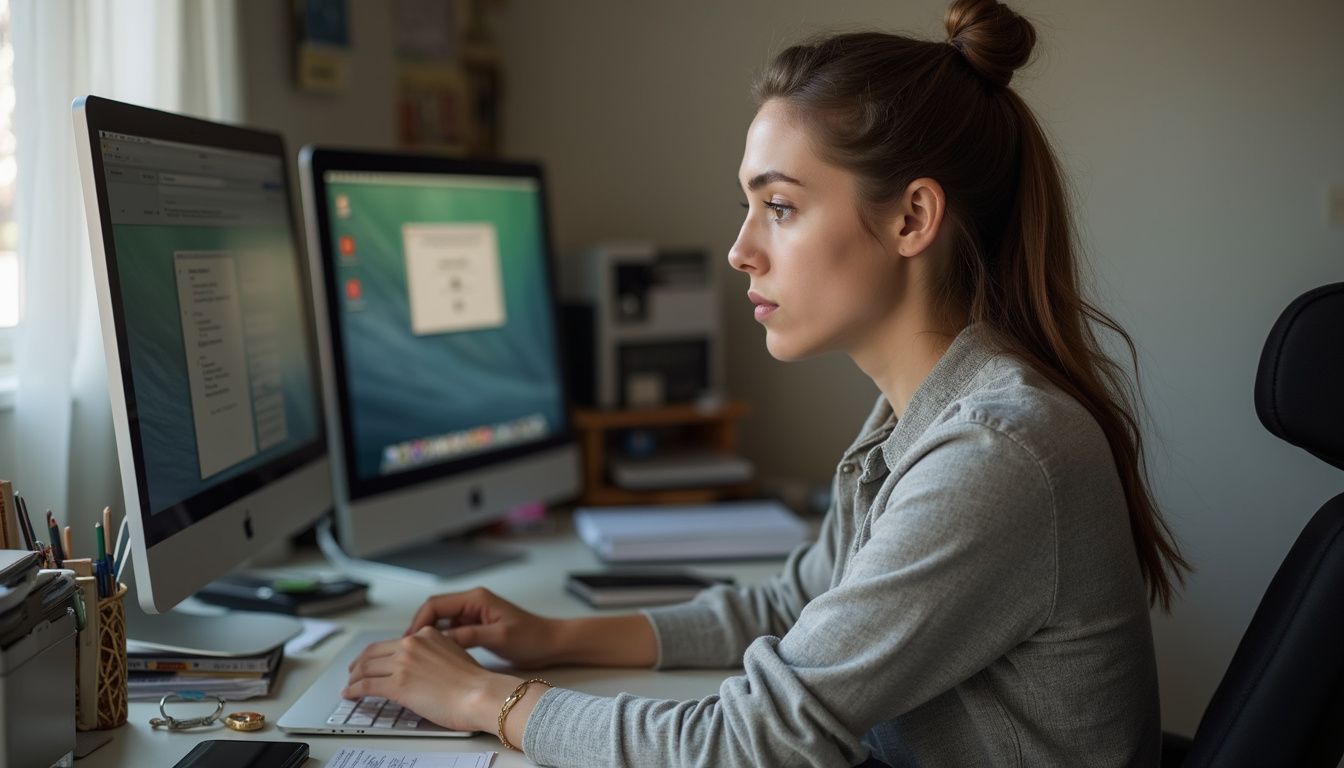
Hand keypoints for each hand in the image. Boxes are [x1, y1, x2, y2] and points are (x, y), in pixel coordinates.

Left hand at [343, 626, 519, 732]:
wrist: (480, 694)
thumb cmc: (474, 682)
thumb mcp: (454, 653)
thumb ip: (434, 653)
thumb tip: (421, 666)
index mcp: (426, 634)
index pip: (392, 642)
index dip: (377, 652)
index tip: (372, 660)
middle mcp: (412, 644)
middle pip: (373, 652)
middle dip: (359, 663)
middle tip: (354, 672)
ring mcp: (402, 664)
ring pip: (366, 668)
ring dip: (354, 678)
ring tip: (350, 685)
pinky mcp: (396, 685)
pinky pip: (366, 686)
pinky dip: (353, 690)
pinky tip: (350, 694)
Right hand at [407, 587, 561, 668]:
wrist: (550, 644)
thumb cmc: (531, 637)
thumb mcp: (499, 637)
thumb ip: (469, 636)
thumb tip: (440, 640)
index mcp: (476, 599)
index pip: (436, 605)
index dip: (419, 622)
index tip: (410, 641)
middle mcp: (472, 603)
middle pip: (434, 612)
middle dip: (419, 630)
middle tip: (407, 650)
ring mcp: (473, 615)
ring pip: (441, 623)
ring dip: (429, 637)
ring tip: (418, 656)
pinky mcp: (476, 627)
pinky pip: (451, 632)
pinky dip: (441, 642)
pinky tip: (436, 657)